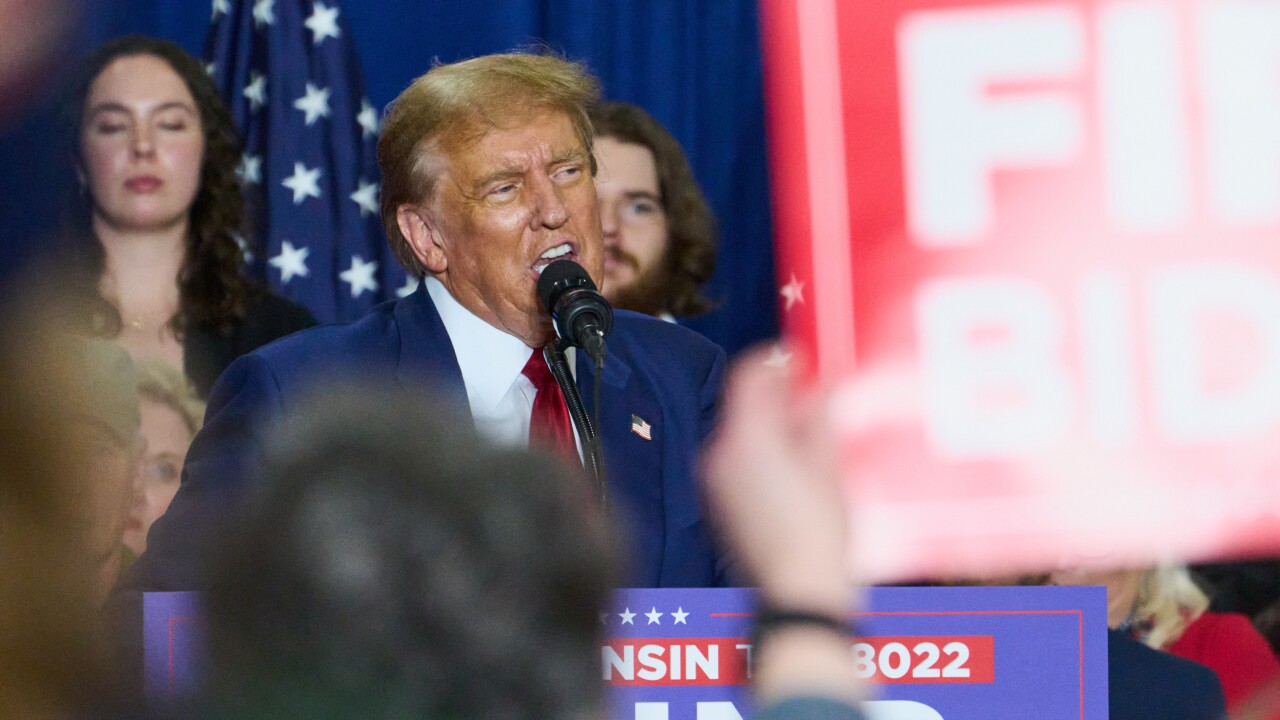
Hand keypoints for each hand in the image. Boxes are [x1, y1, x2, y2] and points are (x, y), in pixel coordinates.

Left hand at [702, 347, 849, 614]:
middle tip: (814, 393)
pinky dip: (762, 451)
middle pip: (744, 404)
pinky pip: (737, 460)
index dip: (775, 359)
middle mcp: (720, 453)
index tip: (799, 357)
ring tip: (811, 432)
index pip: (748, 374)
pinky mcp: (719, 503)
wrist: (798, 591)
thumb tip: (819, 384)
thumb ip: (819, 414)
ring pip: (741, 432)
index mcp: (746, 437)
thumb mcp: (828, 463)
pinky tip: (795, 464)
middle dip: (778, 395)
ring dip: (772, 424)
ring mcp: (715, 481)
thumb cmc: (818, 532)